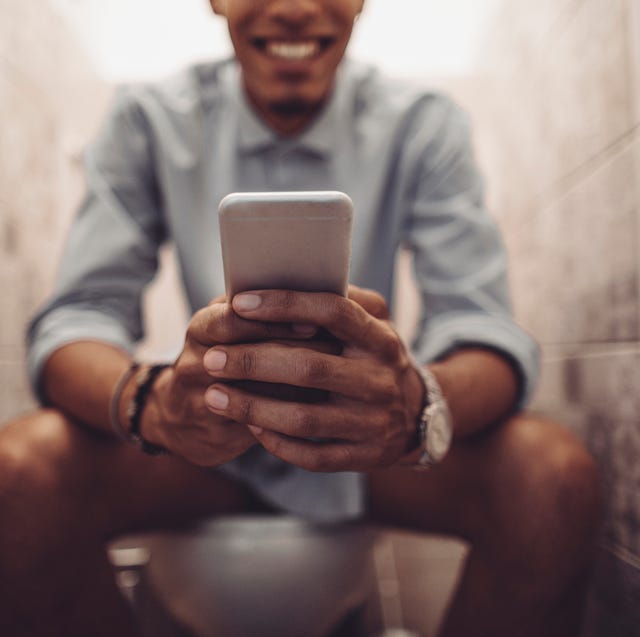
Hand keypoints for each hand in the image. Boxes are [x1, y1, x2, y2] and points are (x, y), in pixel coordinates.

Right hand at [141, 296, 322, 466]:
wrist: (183, 416)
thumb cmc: (222, 357)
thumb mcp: (229, 327)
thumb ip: (258, 312)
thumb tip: (311, 291)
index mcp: (201, 328)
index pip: (235, 319)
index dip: (275, 320)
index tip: (314, 320)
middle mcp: (195, 364)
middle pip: (248, 357)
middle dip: (296, 352)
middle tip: (335, 349)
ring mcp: (201, 402)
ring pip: (258, 395)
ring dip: (300, 386)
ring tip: (334, 377)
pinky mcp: (216, 435)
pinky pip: (260, 427)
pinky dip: (290, 416)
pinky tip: (319, 407)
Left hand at [202, 286, 424, 471]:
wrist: (417, 415)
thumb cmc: (378, 359)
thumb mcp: (376, 324)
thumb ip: (345, 301)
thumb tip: (293, 279)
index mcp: (380, 339)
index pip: (333, 311)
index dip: (285, 305)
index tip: (239, 303)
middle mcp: (379, 380)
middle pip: (309, 368)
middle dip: (252, 362)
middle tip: (210, 359)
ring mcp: (373, 422)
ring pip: (304, 419)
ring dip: (252, 408)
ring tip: (214, 396)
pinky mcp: (364, 456)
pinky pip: (313, 455)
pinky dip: (276, 442)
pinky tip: (250, 426)